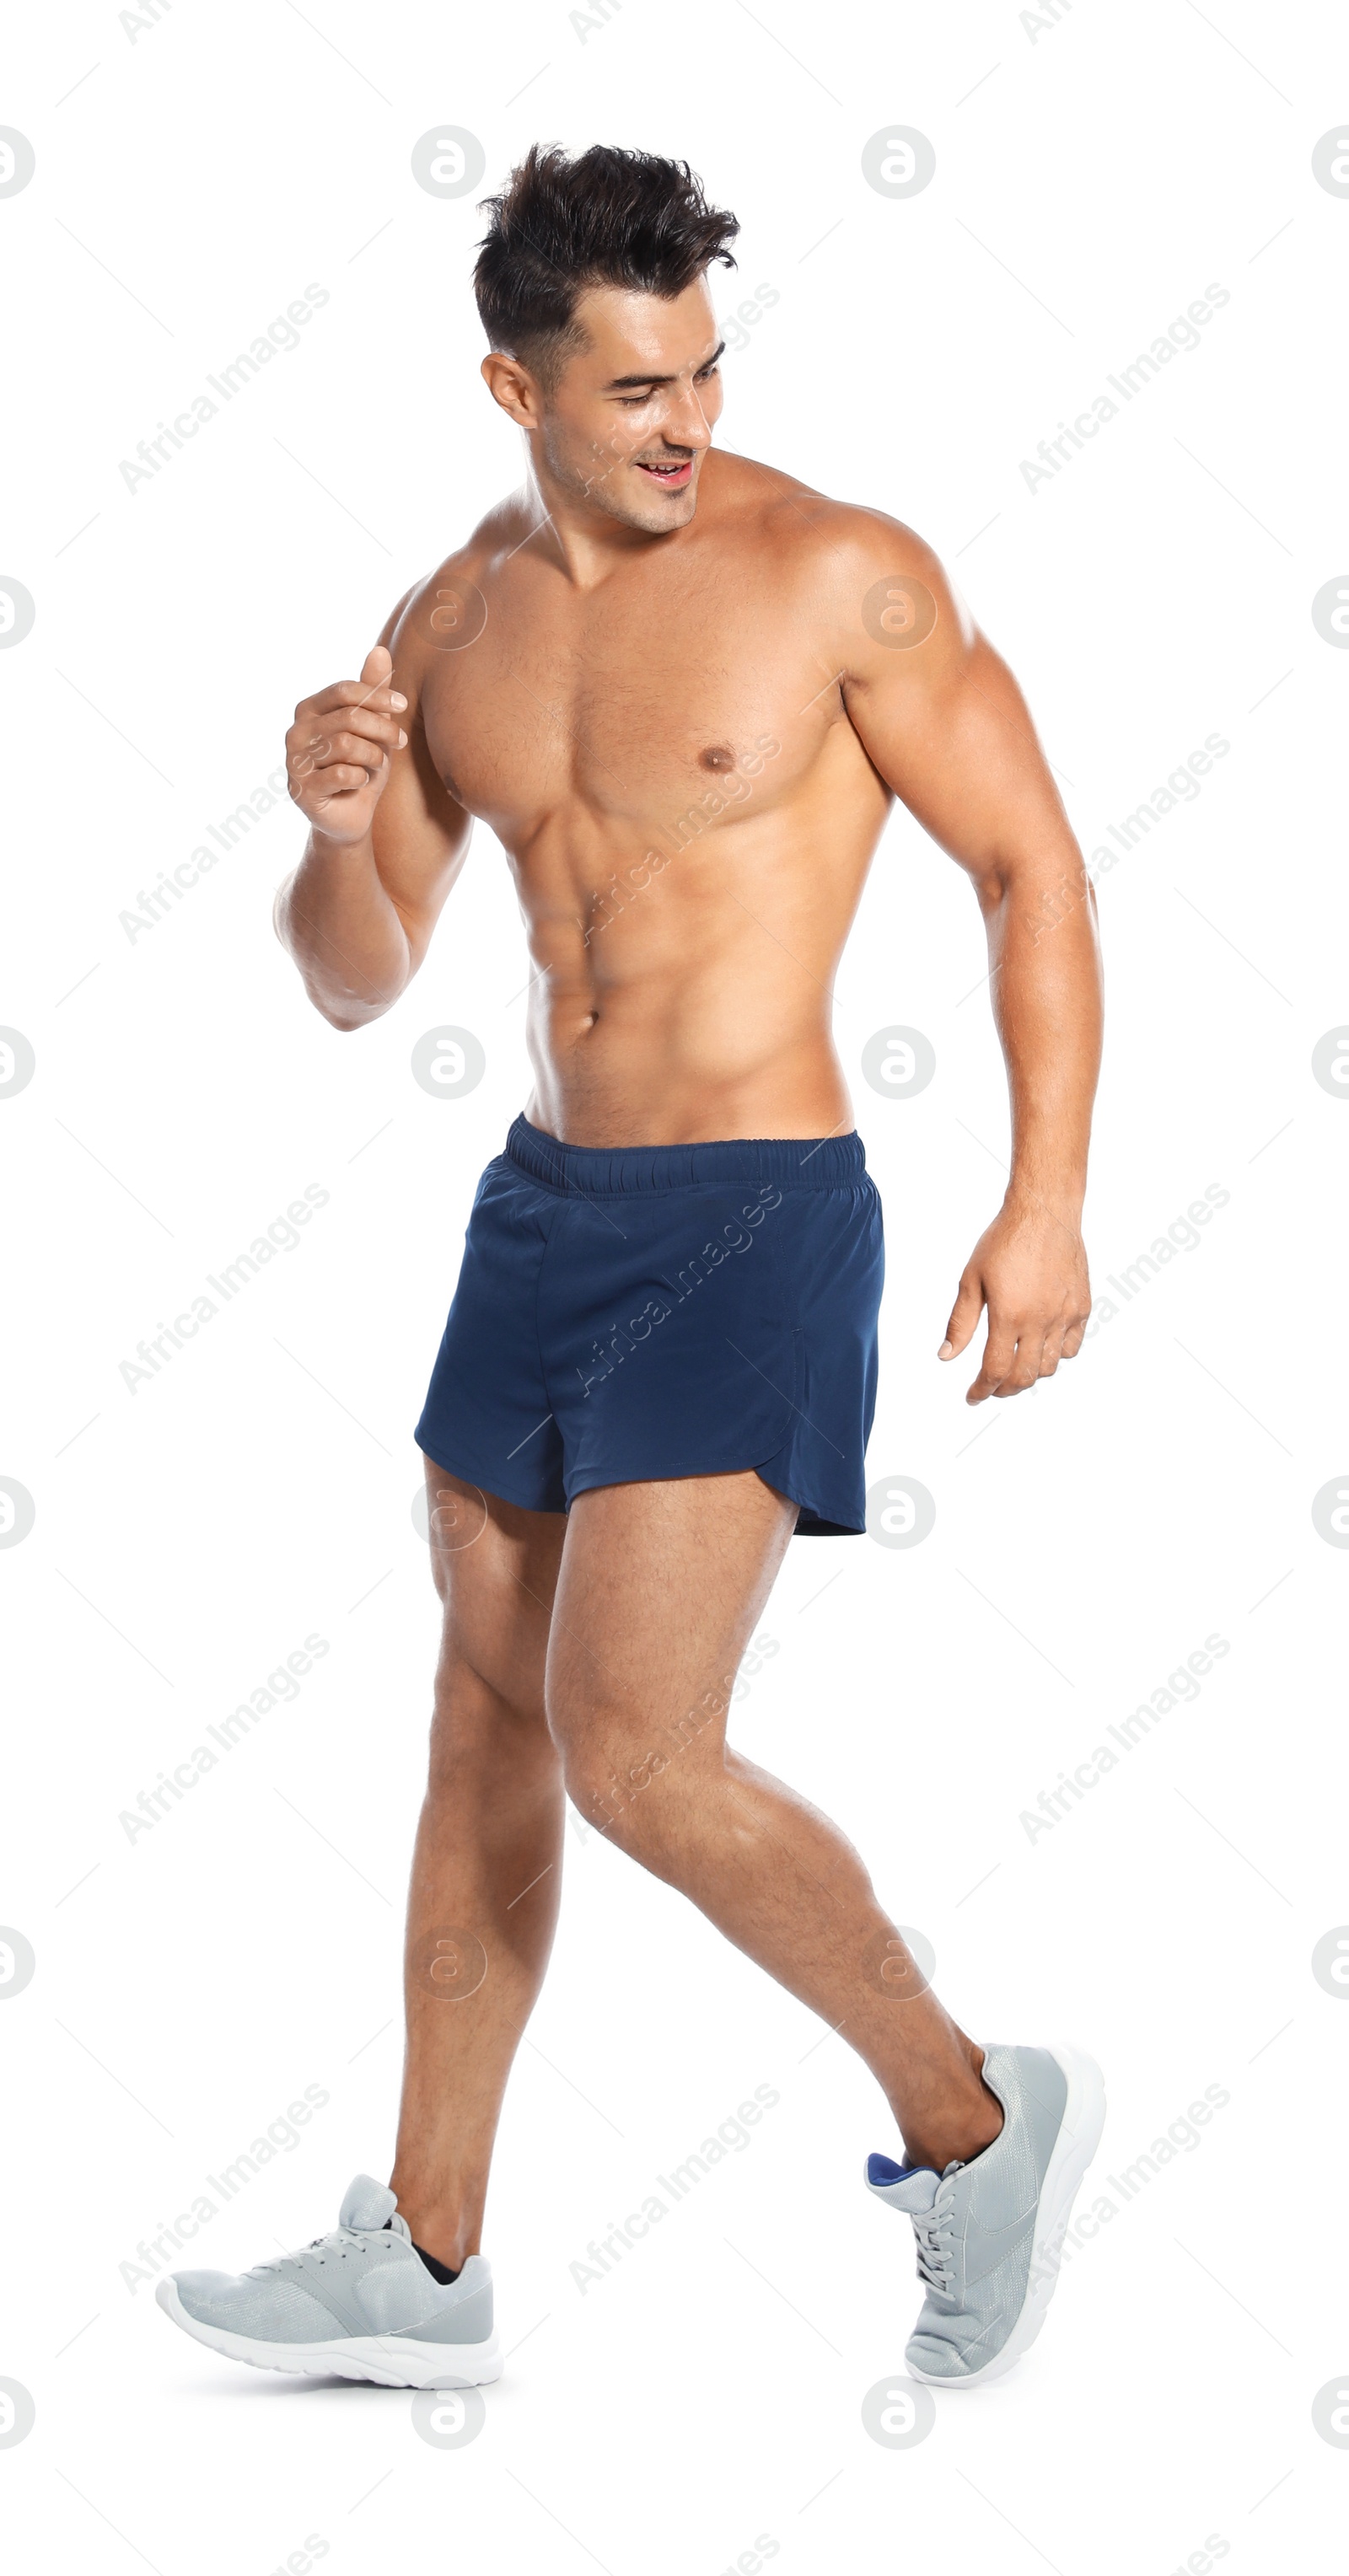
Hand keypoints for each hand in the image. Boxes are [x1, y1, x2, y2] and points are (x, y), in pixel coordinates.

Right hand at [285, 645, 407, 844]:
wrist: (350, 816)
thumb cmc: (361, 765)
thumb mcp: (373, 727)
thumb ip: (372, 691)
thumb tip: (381, 649)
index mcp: (309, 709)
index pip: (344, 691)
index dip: (377, 696)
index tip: (403, 705)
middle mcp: (296, 732)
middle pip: (349, 717)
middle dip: (382, 729)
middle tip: (399, 741)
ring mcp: (294, 761)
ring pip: (347, 745)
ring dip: (374, 756)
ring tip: (377, 764)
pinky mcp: (301, 789)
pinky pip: (342, 774)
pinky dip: (361, 778)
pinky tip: (360, 781)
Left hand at [940, 1202, 1090, 1402]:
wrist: (1043, 1213)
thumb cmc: (1004, 1241)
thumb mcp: (971, 1281)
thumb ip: (960, 1323)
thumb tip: (946, 1356)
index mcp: (1009, 1315)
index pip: (995, 1370)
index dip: (982, 1389)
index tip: (973, 1396)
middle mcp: (1041, 1320)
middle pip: (1024, 1376)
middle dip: (1004, 1390)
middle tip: (991, 1389)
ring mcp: (1065, 1315)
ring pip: (1050, 1366)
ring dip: (1029, 1375)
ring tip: (1014, 1369)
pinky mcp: (1082, 1306)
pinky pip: (1072, 1346)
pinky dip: (1056, 1355)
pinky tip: (1041, 1348)